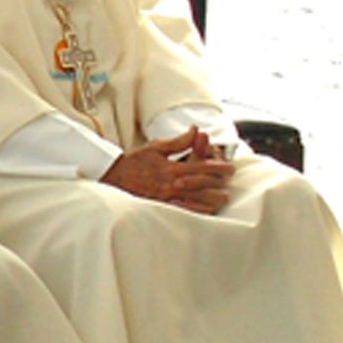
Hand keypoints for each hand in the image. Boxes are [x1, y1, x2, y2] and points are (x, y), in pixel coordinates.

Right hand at [101, 127, 233, 214]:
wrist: (112, 178)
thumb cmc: (133, 162)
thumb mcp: (155, 147)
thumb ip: (179, 141)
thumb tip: (196, 131)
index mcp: (172, 168)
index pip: (204, 167)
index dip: (220, 167)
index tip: (230, 168)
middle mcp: (172, 185)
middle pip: (205, 184)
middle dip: (221, 181)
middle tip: (228, 179)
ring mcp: (168, 198)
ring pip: (200, 201)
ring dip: (215, 197)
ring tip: (222, 194)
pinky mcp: (163, 207)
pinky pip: (187, 212)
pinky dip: (200, 210)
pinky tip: (207, 207)